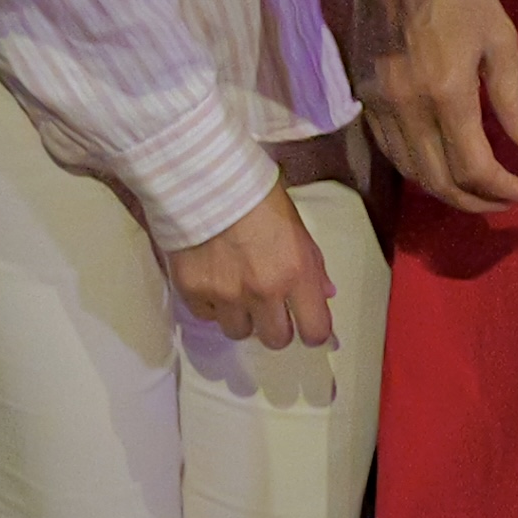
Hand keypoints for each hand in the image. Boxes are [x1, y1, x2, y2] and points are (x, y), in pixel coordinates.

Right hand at [163, 179, 340, 350]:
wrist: (204, 177)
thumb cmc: (257, 194)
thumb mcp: (296, 224)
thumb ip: (311, 263)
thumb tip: (324, 293)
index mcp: (296, 273)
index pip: (314, 331)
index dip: (312, 331)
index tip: (306, 324)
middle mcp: (263, 292)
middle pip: (275, 340)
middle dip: (275, 325)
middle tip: (268, 304)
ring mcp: (226, 296)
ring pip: (238, 332)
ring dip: (241, 315)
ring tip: (235, 287)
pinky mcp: (193, 293)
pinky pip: (206, 316)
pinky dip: (211, 303)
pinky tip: (212, 277)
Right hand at [353, 0, 517, 213]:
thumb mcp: (501, 39)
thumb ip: (516, 101)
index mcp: (446, 92)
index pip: (472, 168)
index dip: (499, 189)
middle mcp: (407, 107)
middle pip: (438, 181)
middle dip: (475, 201)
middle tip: (503, 200)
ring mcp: (378, 104)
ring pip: (410, 171)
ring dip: (445, 190)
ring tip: (476, 190)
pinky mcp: (362, 96)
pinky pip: (388, 150)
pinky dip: (416, 168)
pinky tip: (438, 164)